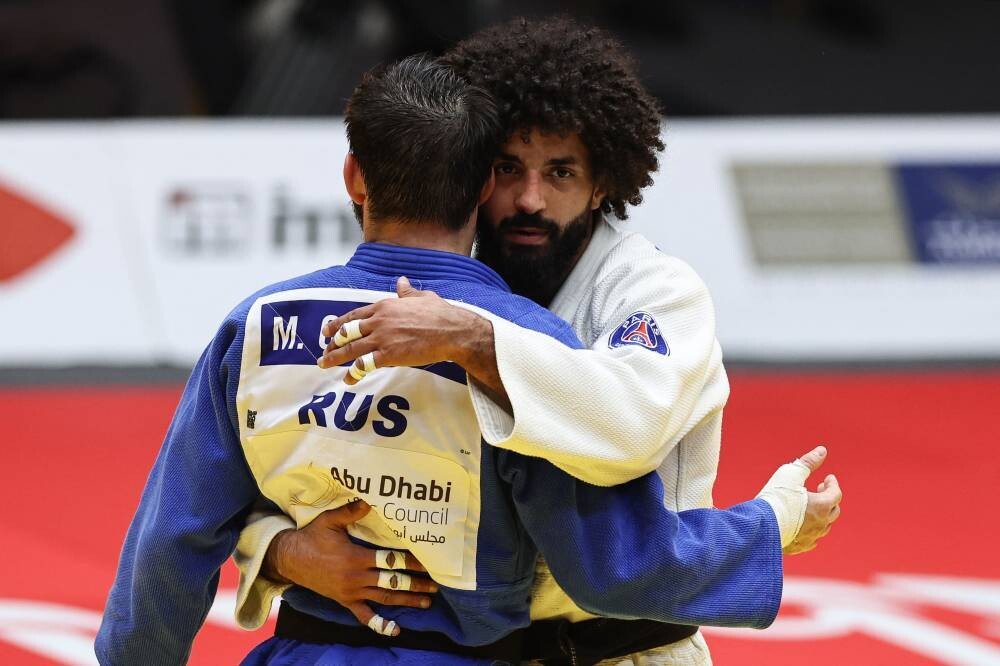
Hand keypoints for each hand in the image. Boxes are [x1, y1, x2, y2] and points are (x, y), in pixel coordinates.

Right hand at [264, 500, 436, 635]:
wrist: (289, 558)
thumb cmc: (311, 536)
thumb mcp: (330, 520)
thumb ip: (351, 511)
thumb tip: (369, 499)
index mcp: (356, 557)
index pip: (390, 560)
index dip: (410, 562)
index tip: (428, 563)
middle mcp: (356, 577)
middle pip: (392, 582)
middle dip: (416, 584)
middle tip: (435, 585)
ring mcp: (351, 592)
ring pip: (384, 598)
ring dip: (407, 601)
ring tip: (426, 602)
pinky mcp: (345, 601)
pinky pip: (364, 616)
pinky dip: (380, 624)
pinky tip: (396, 630)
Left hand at [317, 276, 492, 384]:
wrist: (452, 331)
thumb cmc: (440, 314)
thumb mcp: (421, 297)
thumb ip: (407, 292)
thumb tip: (401, 281)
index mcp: (384, 306)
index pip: (353, 315)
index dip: (338, 324)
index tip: (327, 331)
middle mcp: (378, 321)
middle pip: (347, 332)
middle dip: (333, 342)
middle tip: (324, 351)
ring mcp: (382, 338)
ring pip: (350, 349)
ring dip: (335, 357)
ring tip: (325, 364)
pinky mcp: (389, 355)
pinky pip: (365, 365)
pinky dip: (354, 372)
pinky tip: (348, 378)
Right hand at [782, 446, 842, 554]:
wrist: (759, 524)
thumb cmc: (775, 496)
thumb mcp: (791, 474)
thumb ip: (808, 462)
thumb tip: (822, 450)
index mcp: (822, 505)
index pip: (836, 493)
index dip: (832, 483)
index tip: (827, 477)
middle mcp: (821, 523)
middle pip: (834, 511)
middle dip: (829, 498)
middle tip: (819, 489)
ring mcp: (811, 537)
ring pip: (824, 527)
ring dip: (821, 515)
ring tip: (811, 507)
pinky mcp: (799, 547)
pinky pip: (812, 540)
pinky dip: (811, 531)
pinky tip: (805, 527)